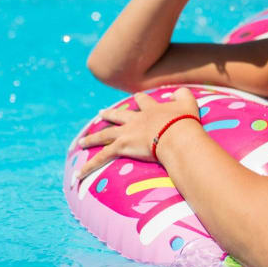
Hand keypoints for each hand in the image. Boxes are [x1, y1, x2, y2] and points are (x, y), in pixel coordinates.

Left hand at [72, 88, 200, 183]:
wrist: (176, 134)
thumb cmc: (184, 121)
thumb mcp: (188, 102)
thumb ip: (183, 95)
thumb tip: (177, 93)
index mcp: (151, 109)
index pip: (142, 101)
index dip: (139, 100)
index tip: (136, 99)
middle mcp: (136, 119)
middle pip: (117, 115)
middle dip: (109, 114)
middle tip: (101, 113)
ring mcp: (127, 132)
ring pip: (104, 134)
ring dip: (92, 138)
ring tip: (82, 141)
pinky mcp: (122, 146)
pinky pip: (102, 157)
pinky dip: (89, 166)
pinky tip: (79, 173)